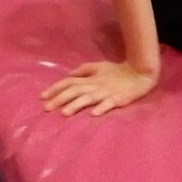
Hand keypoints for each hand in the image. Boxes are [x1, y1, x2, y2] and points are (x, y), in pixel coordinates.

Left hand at [42, 59, 157, 117]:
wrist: (140, 72)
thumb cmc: (117, 72)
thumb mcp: (99, 66)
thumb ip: (83, 70)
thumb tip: (68, 74)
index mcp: (90, 78)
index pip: (69, 82)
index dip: (55, 88)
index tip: (42, 97)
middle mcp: (95, 85)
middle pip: (74, 91)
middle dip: (60, 99)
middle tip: (46, 108)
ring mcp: (106, 92)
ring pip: (88, 98)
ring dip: (76, 105)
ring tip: (64, 113)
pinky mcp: (118, 98)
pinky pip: (109, 104)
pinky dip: (101, 108)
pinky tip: (94, 114)